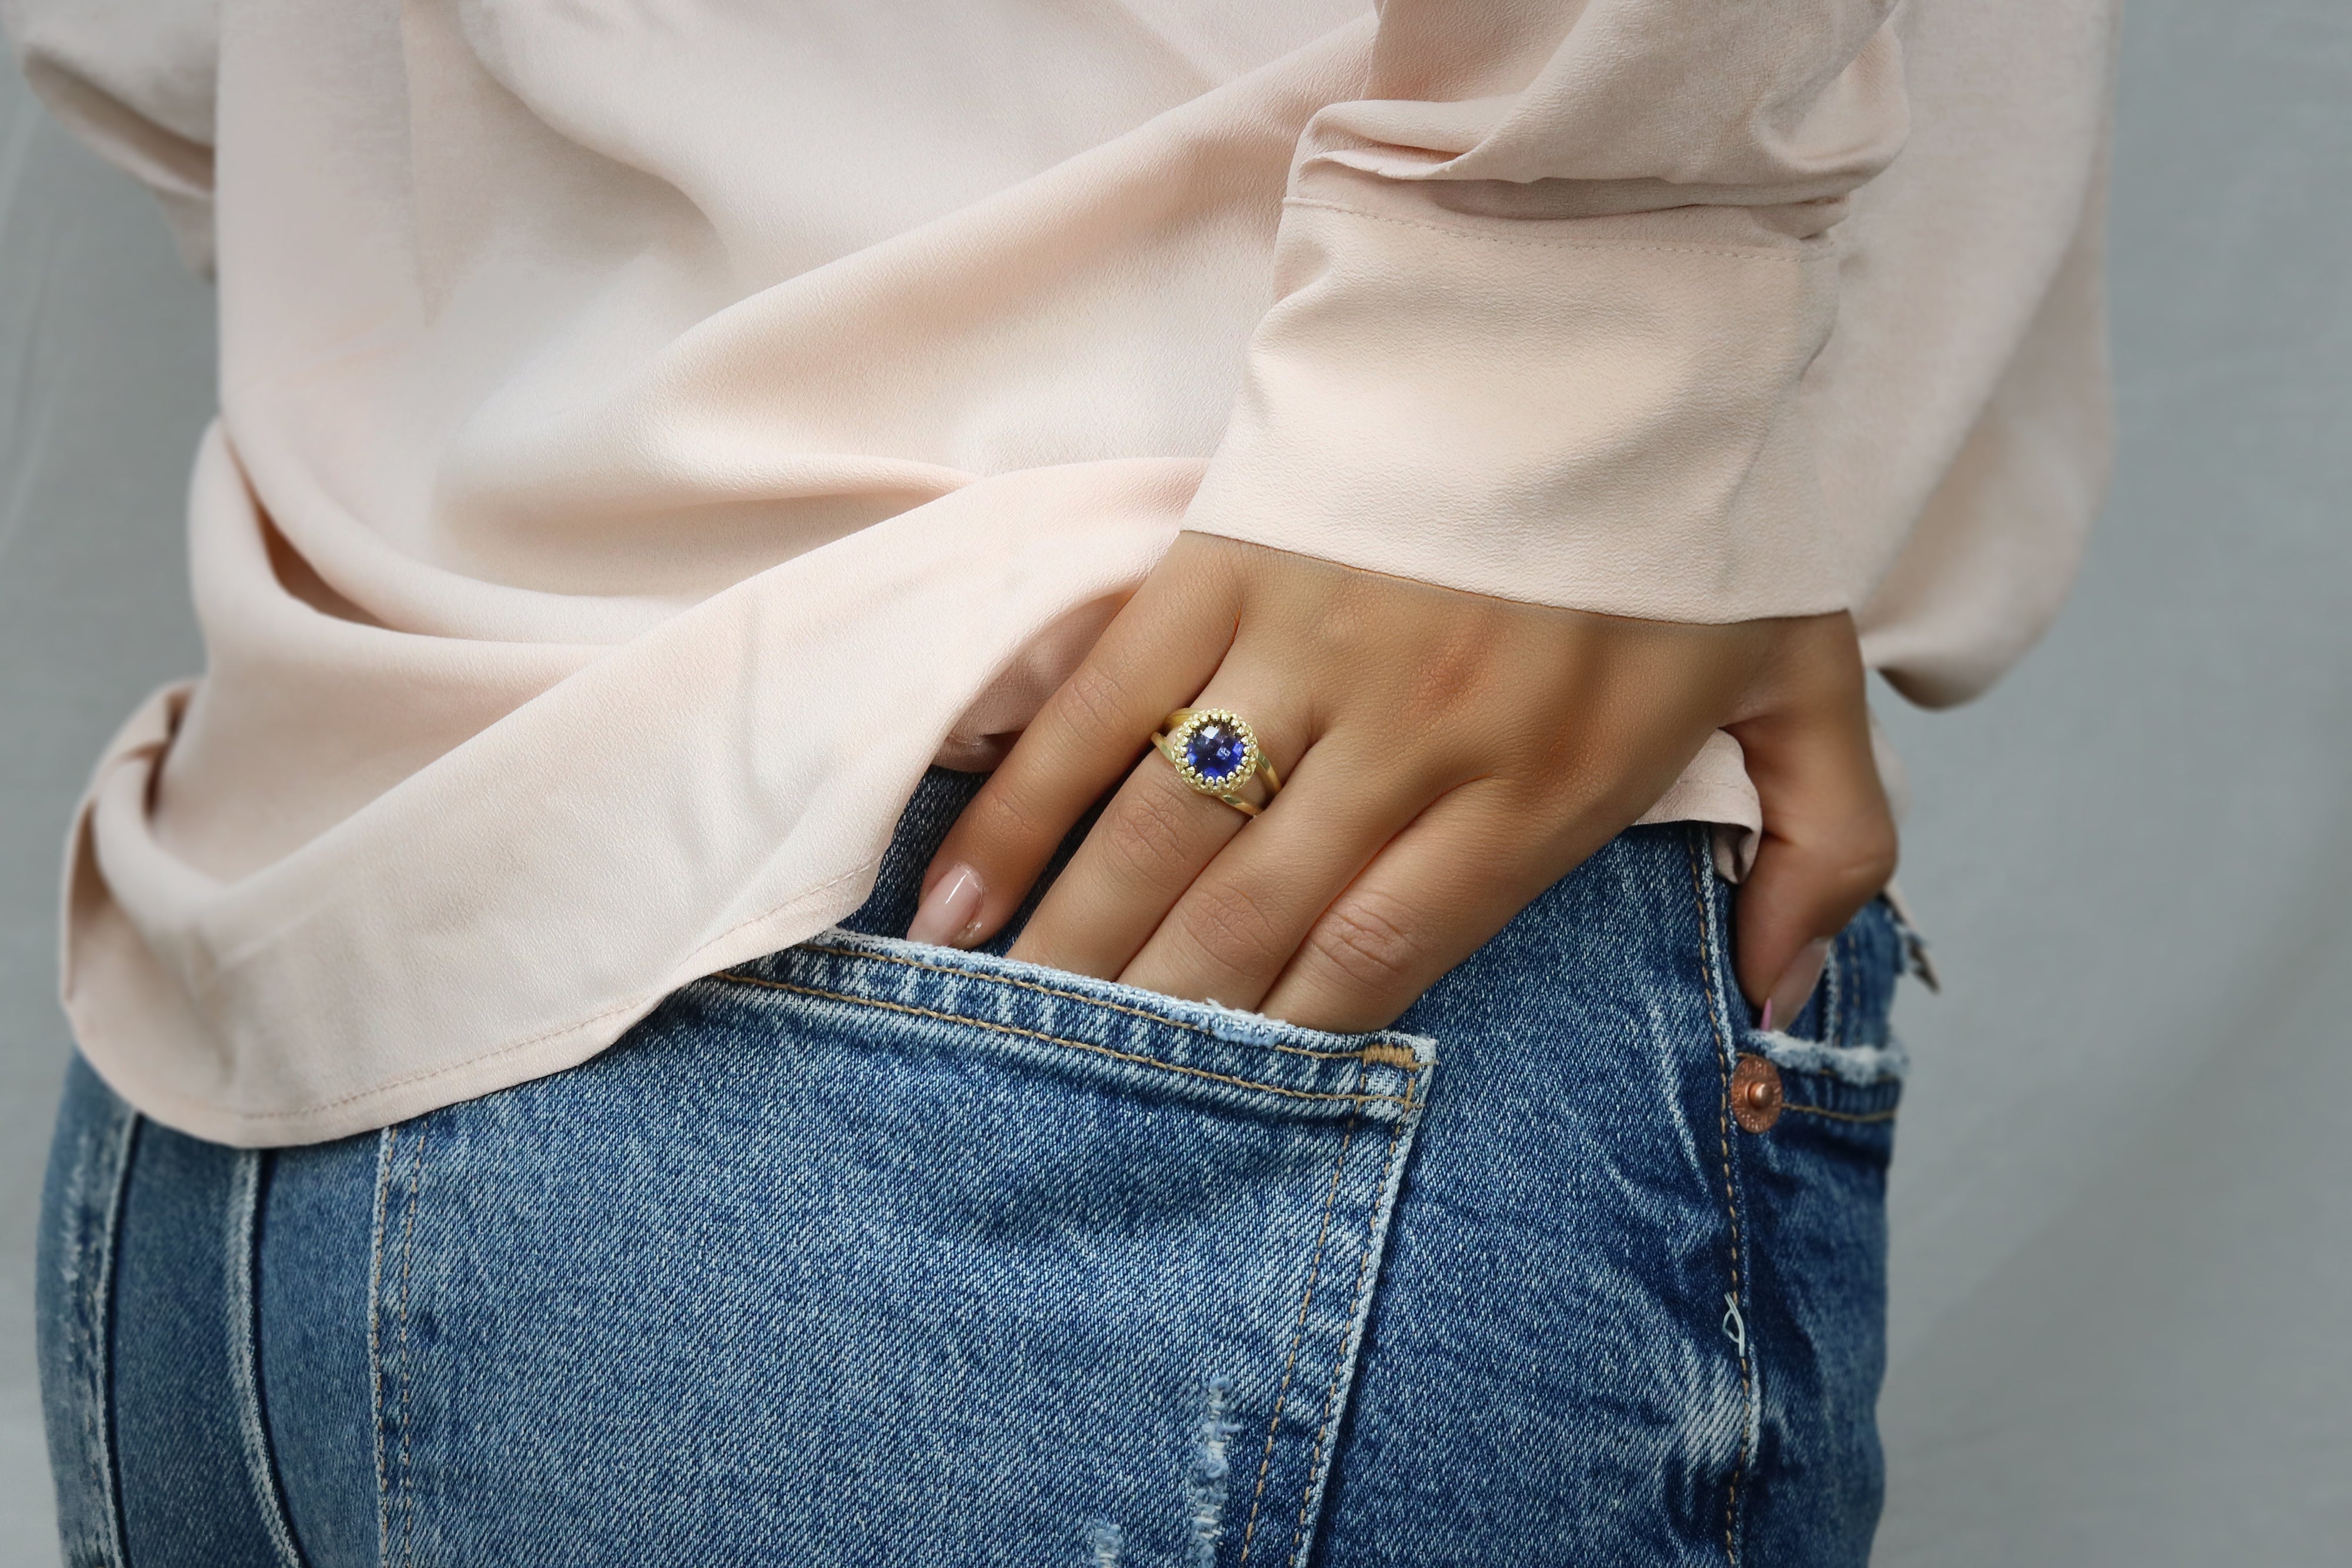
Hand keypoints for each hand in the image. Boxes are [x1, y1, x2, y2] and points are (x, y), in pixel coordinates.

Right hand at [912, 534, 1894, 1032]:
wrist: (1629, 292)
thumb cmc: (1709, 508)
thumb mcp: (1808, 675)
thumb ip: (1825, 843)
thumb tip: (1780, 998)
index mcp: (1545, 780)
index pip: (1382, 955)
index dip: (1288, 1048)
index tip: (1220, 1118)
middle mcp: (1416, 732)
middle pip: (1252, 919)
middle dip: (1156, 1029)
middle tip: (1073, 1112)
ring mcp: (1309, 642)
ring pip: (1164, 833)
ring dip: (1072, 948)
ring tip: (998, 1036)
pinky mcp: (1229, 559)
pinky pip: (1106, 706)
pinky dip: (1025, 807)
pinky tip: (959, 907)